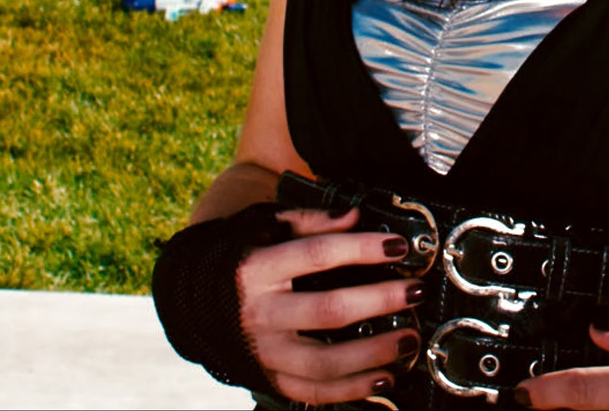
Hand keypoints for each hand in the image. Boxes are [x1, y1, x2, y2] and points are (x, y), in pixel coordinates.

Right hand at [236, 208, 421, 405]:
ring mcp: (264, 352)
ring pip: (326, 362)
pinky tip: (385, 377)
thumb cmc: (242, 258)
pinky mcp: (269, 379)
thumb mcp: (268, 227)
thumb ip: (312, 221)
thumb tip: (356, 216)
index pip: (318, 255)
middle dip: (380, 301)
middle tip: (415, 291)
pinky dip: (353, 389)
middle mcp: (259, 314)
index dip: (362, 249)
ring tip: (409, 339)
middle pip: (329, 311)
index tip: (398, 246)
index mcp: (257, 269)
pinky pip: (315, 392)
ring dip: (375, 352)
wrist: (193, 300)